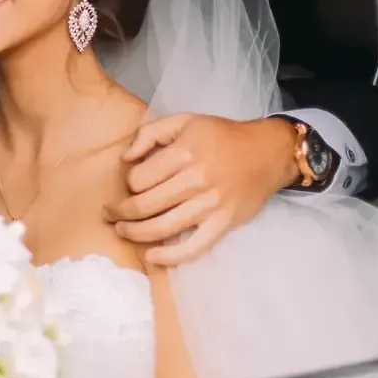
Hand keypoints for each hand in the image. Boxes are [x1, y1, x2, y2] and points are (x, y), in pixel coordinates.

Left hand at [105, 113, 298, 264]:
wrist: (267, 152)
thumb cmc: (221, 135)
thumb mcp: (184, 120)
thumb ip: (149, 133)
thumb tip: (125, 158)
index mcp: (184, 153)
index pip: (139, 179)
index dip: (129, 182)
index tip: (133, 183)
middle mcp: (196, 180)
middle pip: (144, 205)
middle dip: (120, 213)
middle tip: (110, 214)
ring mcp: (210, 205)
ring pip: (162, 227)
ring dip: (135, 233)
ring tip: (122, 231)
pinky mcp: (223, 223)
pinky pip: (193, 247)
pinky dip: (170, 256)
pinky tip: (152, 256)